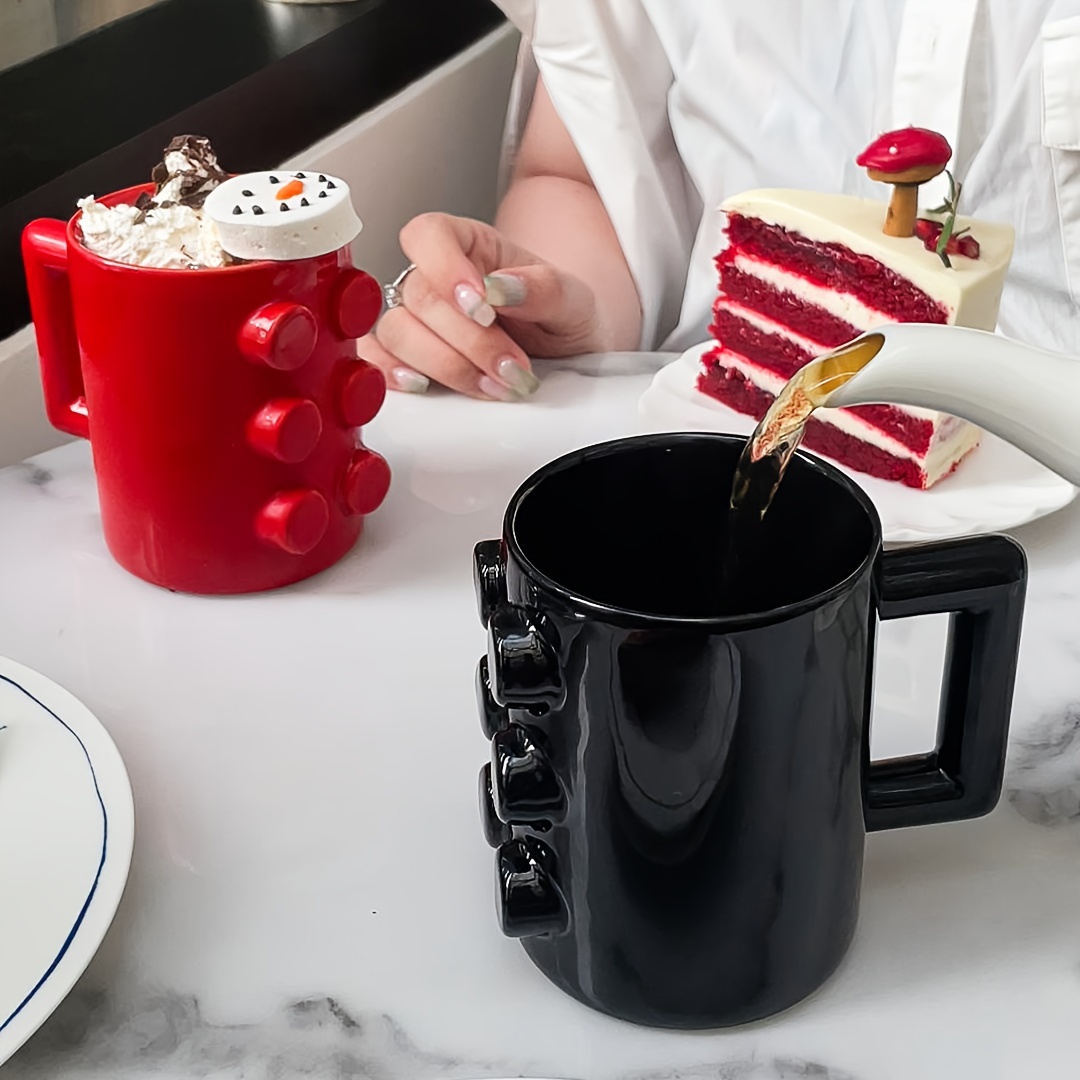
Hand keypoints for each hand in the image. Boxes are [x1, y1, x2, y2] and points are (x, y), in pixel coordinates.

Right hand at [359, 213, 600, 399]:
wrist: (570, 362)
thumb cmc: (565, 321)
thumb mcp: (574, 300)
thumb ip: (544, 289)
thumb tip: (501, 287)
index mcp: (472, 246)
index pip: (430, 234)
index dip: (445, 268)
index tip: (482, 306)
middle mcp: (438, 280)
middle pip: (421, 296)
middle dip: (469, 340)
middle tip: (510, 366)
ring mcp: (419, 321)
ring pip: (398, 332)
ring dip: (446, 366)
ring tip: (492, 385)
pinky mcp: (408, 359)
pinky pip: (377, 360)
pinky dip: (394, 375)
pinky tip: (428, 387)